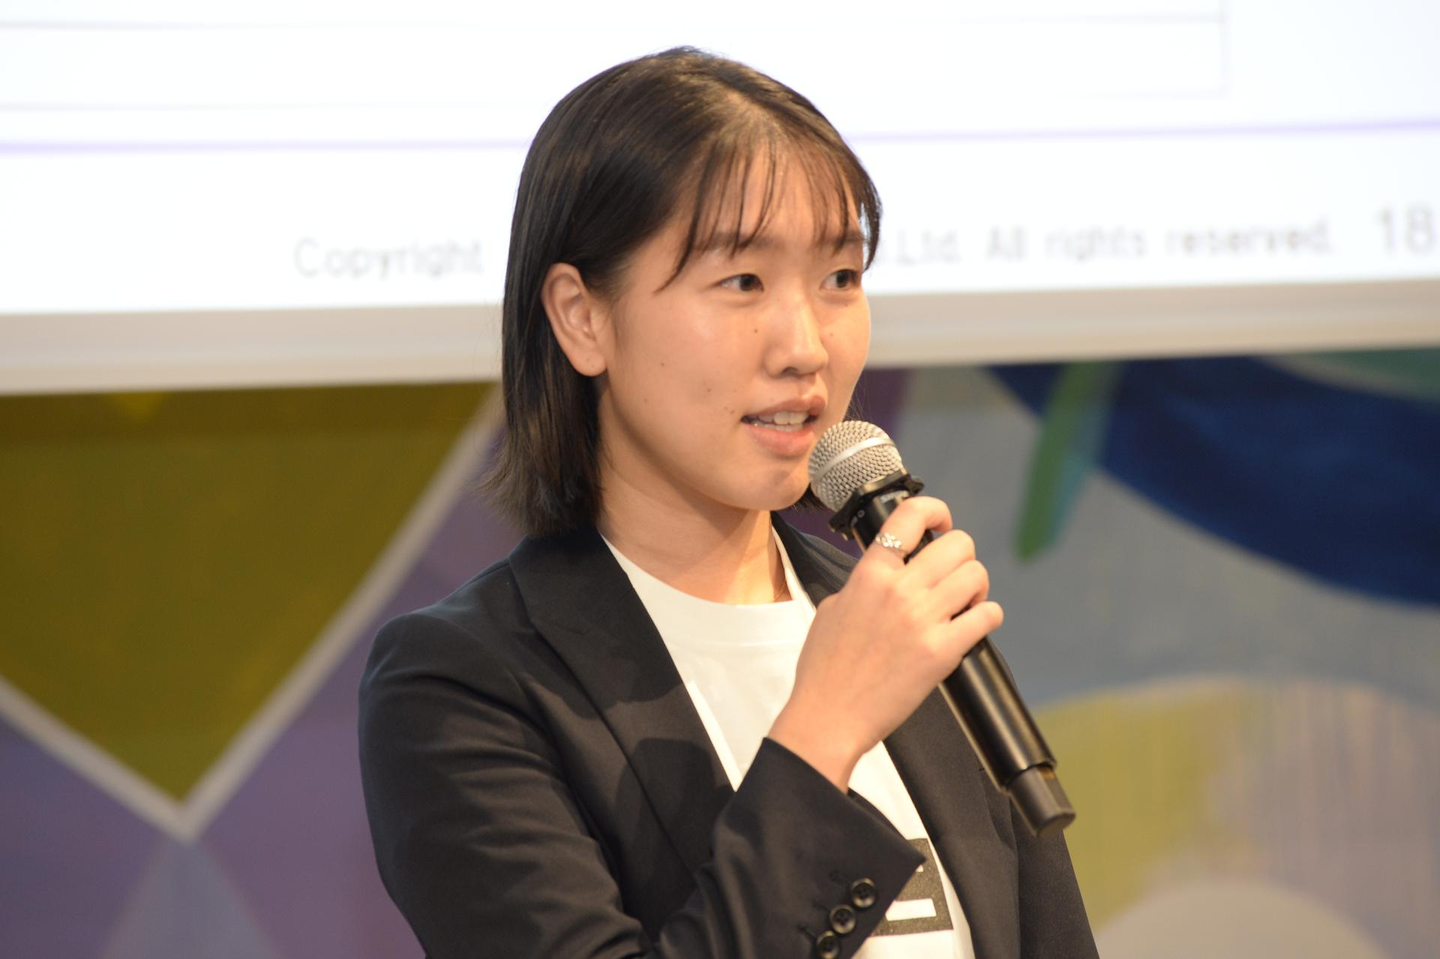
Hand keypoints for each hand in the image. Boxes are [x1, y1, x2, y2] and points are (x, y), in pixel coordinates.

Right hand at [769, 496, 1002, 789]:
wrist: (828, 715)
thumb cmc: (824, 668)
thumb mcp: (834, 607)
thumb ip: (864, 582)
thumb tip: (888, 571)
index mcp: (869, 574)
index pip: (910, 516)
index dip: (936, 511)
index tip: (942, 524)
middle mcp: (900, 590)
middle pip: (959, 545)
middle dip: (962, 556)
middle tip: (953, 575)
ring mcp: (923, 620)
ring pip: (976, 576)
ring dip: (976, 587)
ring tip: (965, 602)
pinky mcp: (943, 652)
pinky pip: (986, 617)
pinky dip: (987, 617)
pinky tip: (974, 624)